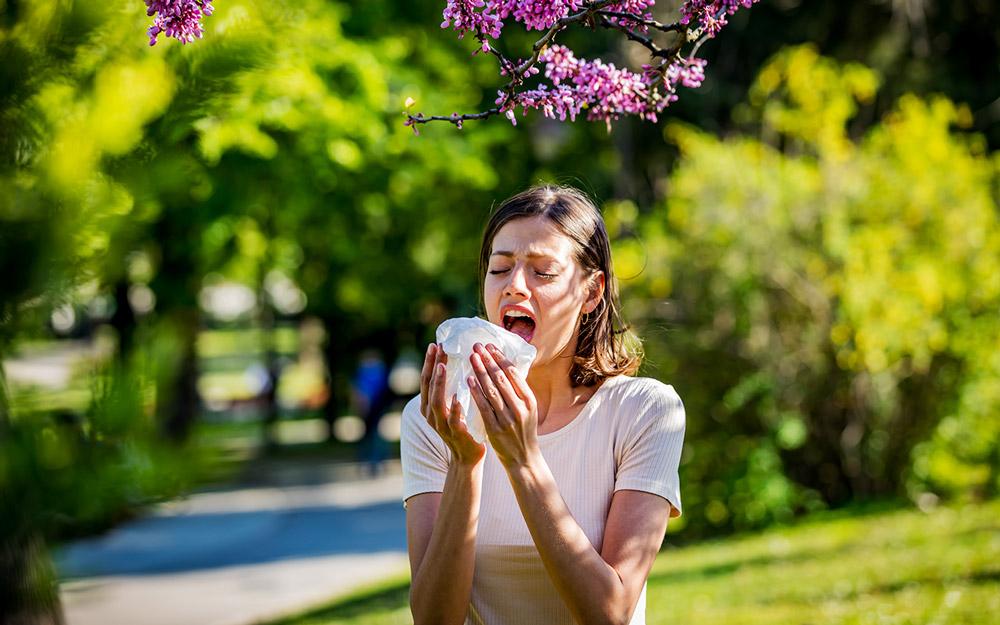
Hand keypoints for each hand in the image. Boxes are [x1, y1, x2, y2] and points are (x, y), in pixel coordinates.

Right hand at [419, 343, 485, 466]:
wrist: (467, 456)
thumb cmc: (462, 425)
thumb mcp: (452, 405)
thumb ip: (451, 388)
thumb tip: (457, 362)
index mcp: (429, 405)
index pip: (426, 379)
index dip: (429, 362)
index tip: (435, 344)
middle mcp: (431, 414)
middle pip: (428, 386)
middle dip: (433, 366)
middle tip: (438, 347)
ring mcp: (441, 425)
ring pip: (437, 401)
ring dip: (439, 382)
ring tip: (443, 365)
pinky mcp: (455, 434)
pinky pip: (453, 420)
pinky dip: (455, 408)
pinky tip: (458, 397)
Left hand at [468, 342, 539, 468]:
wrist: (524, 459)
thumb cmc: (524, 431)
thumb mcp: (528, 409)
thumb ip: (518, 391)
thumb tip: (505, 367)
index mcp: (530, 400)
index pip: (514, 374)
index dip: (501, 358)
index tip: (490, 346)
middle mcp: (521, 408)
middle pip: (502, 379)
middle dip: (488, 360)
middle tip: (477, 346)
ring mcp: (508, 419)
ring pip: (492, 390)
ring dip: (480, 372)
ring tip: (472, 357)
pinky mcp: (495, 429)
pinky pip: (484, 406)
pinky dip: (476, 392)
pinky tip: (469, 380)